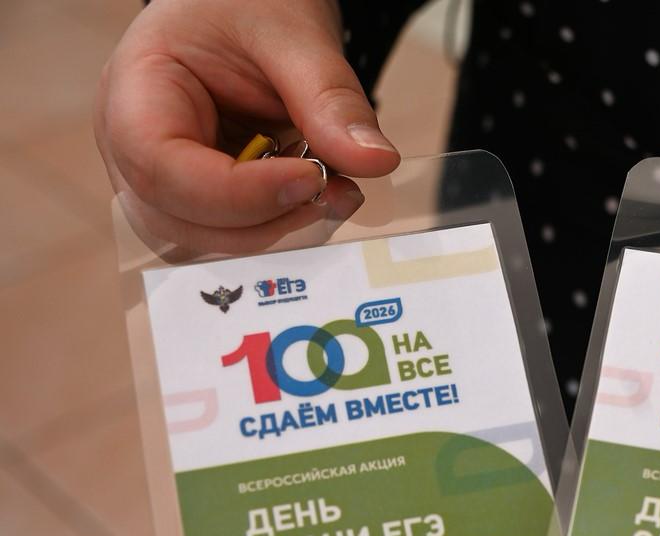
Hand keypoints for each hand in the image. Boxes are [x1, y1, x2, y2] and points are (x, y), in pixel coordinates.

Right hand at [95, 0, 399, 253]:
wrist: (248, 2)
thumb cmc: (247, 2)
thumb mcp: (293, 34)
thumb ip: (330, 99)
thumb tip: (375, 162)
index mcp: (135, 92)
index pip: (162, 169)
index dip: (237, 193)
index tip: (311, 178)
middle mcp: (136, 146)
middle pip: (182, 219)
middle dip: (266, 218)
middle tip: (336, 189)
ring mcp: (167, 177)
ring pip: (210, 239)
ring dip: (281, 227)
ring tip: (336, 187)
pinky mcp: (204, 196)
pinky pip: (237, 232)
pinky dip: (286, 222)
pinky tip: (321, 190)